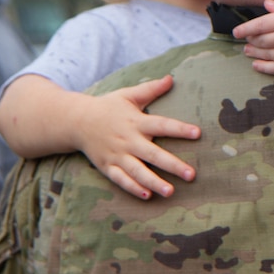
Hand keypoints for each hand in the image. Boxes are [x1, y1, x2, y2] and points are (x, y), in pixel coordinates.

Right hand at [73, 75, 200, 198]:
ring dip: (154, 182)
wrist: (77, 121)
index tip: (197, 133)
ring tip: (171, 191)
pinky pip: (121, 180)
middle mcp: (128, 140)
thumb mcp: (128, 95)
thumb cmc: (108, 107)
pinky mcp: (107, 167)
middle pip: (153, 154)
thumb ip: (151, 89)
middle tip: (192, 175)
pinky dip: (133, 188)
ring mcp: (117, 155)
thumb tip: (171, 78)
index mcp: (136, 122)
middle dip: (173, 165)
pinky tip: (147, 196)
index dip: (179, 129)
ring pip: (138, 172)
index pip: (162, 125)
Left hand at [233, 0, 273, 74]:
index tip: (236, 32)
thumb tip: (266, 5)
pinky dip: (263, 68)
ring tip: (247, 51)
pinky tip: (256, 65)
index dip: (245, 29)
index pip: (258, 25)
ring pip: (266, 55)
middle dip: (250, 40)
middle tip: (245, 40)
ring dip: (254, 53)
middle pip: (260, 41)